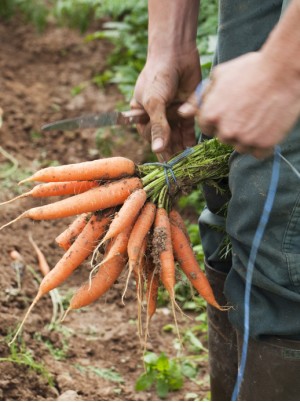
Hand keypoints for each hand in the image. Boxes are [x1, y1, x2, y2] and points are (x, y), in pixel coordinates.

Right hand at [131, 48, 200, 160]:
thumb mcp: (154, 103)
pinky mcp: (187, 109)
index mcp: (143, 115)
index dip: (158, 148)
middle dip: (171, 150)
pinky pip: (189, 128)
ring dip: (181, 146)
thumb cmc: (157, 77)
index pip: (150, 137)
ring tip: (186, 159)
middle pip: (165, 138)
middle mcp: (158, 116)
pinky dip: (190, 137)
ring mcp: (173, 113)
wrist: (176, 53)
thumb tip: (157, 149)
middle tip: (179, 165)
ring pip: (177, 135)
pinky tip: (192, 147)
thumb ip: (158, 127)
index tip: (166, 162)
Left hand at [179, 51, 299, 158]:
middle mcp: (225, 132)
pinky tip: (267, 126)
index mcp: (210, 116)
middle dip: (232, 127)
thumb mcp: (219, 76)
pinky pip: (258, 153)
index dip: (218, 117)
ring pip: (240, 146)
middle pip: (223, 138)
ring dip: (247, 137)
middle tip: (247, 109)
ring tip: (259, 115)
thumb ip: (199, 98)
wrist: (283, 71)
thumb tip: (182, 113)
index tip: (231, 107)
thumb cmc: (250, 69)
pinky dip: (262, 144)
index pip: (207, 128)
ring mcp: (244, 140)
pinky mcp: (263, 145)